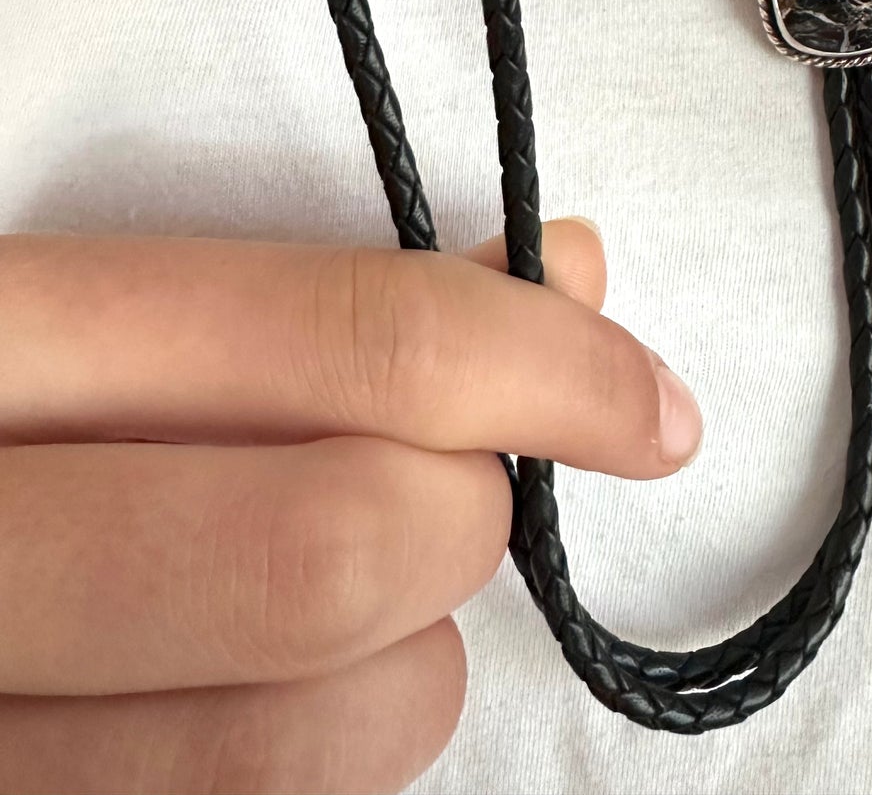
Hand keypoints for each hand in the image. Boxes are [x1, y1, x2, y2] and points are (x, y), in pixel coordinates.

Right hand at [0, 222, 700, 794]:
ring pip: (310, 738)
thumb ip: (307, 298)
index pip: (338, 345)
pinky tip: (270, 693)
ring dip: (409, 667)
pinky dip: (318, 758)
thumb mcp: (74, 317)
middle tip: (454, 490)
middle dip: (459, 516)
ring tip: (367, 603)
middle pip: (335, 548)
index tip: (649, 401)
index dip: (543, 368)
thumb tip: (565, 272)